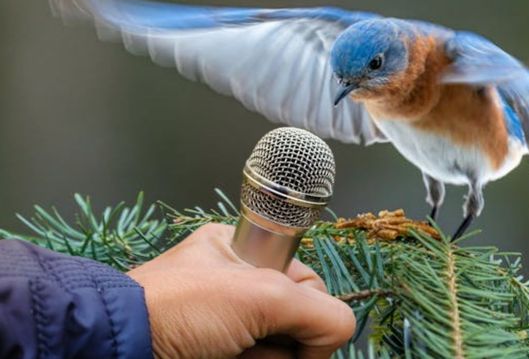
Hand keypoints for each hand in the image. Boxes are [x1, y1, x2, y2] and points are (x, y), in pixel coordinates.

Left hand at [128, 223, 354, 358]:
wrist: (119, 350)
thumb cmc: (180, 308)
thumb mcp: (259, 295)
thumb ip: (319, 310)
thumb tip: (339, 334)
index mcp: (242, 250)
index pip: (306, 277)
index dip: (309, 303)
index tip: (293, 321)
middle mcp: (238, 285)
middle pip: (296, 317)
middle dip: (286, 339)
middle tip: (255, 342)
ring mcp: (229, 325)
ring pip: (281, 349)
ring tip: (236, 355)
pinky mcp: (222, 353)